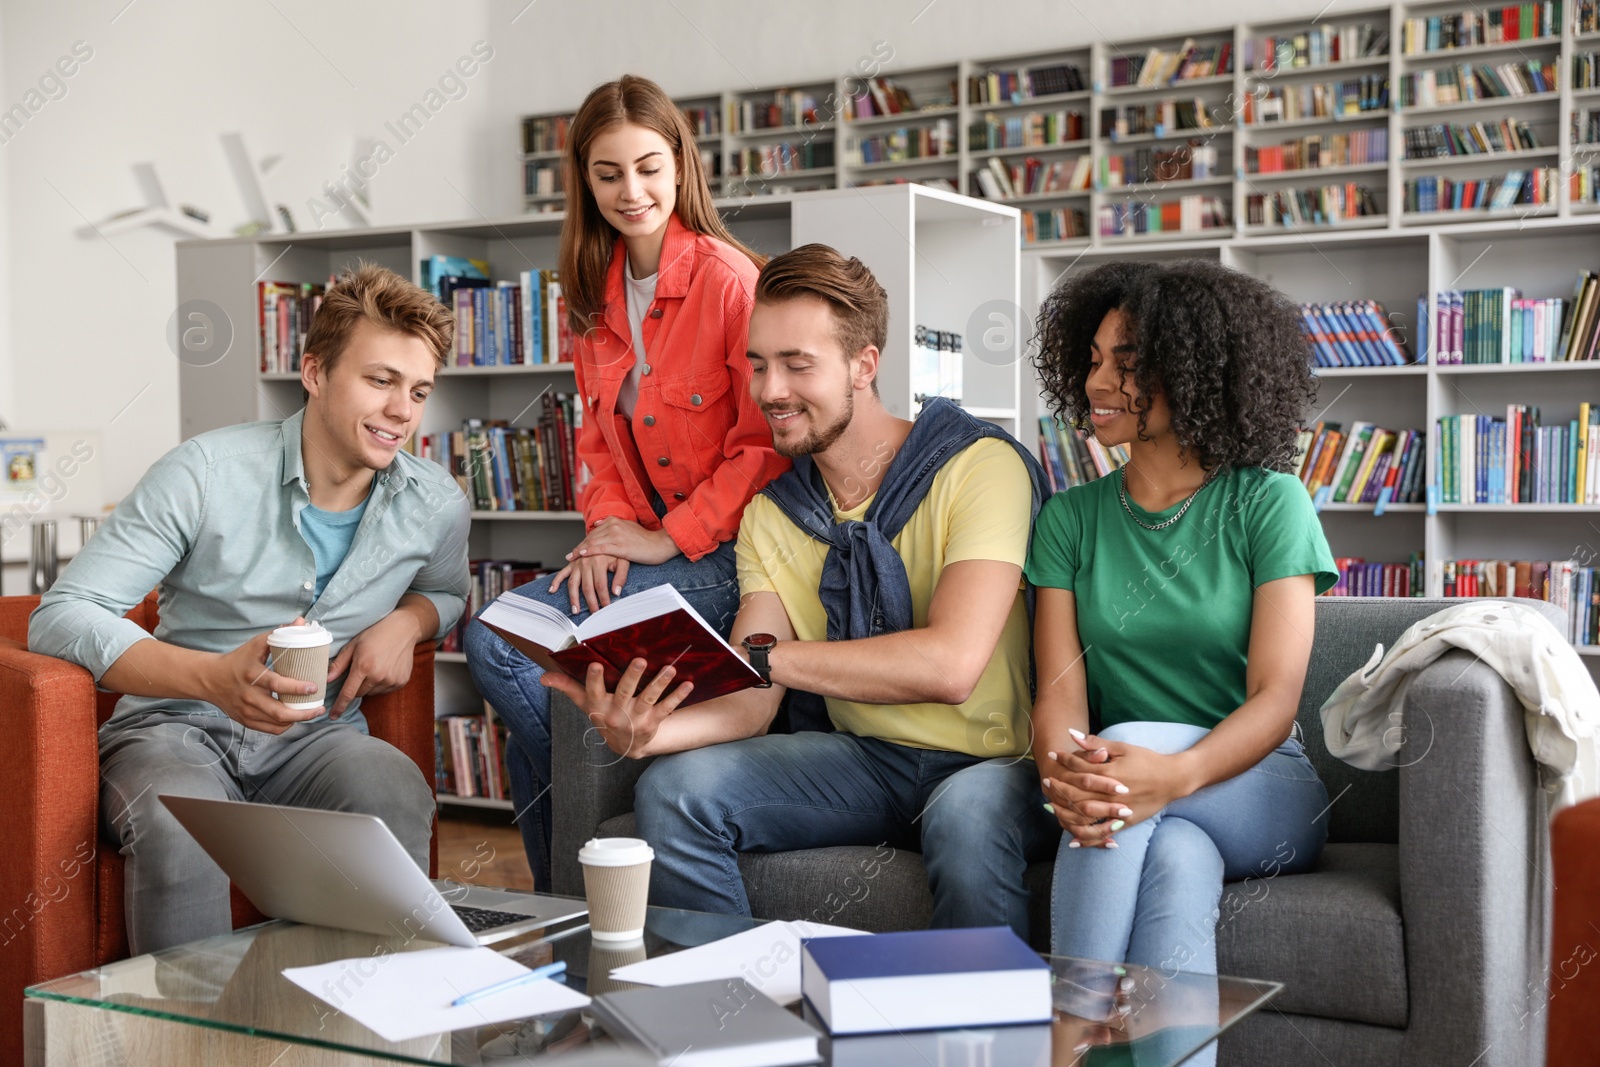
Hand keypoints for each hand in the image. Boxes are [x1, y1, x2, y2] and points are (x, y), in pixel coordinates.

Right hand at [201, 617, 324, 733]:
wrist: (210, 679)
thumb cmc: (238, 659)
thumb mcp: (255, 644)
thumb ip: (278, 634)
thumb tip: (301, 622)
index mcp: (252, 675)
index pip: (277, 685)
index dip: (297, 688)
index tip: (314, 687)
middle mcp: (248, 695)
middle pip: (278, 712)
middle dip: (303, 713)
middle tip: (319, 707)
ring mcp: (246, 711)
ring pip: (276, 723)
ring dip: (297, 720)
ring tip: (312, 712)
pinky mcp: (245, 720)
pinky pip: (269, 730)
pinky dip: (284, 726)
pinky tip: (294, 719)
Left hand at [325, 610, 422, 716]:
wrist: (403, 629)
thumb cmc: (375, 634)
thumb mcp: (353, 645)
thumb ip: (339, 664)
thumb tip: (327, 679)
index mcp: (363, 667)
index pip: (348, 693)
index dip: (339, 706)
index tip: (333, 716)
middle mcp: (378, 676)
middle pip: (360, 693)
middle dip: (357, 686)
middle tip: (361, 670)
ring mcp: (391, 680)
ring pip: (372, 692)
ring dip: (370, 685)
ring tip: (375, 666)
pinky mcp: (401, 682)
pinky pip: (385, 690)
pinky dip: (382, 683)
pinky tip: (385, 668)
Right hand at [540, 657, 693, 757]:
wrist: (626, 745)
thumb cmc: (603, 715)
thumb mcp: (585, 704)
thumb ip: (567, 687)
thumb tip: (543, 677)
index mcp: (599, 705)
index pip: (593, 690)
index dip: (594, 679)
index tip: (596, 663)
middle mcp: (617, 712)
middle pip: (624, 692)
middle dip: (632, 676)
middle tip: (640, 660)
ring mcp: (637, 718)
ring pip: (649, 698)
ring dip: (660, 683)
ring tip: (670, 668)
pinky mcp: (654, 721)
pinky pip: (667, 707)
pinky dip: (679, 696)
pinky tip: (689, 684)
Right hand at [546, 552, 625, 613]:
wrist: (605, 536)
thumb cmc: (615, 550)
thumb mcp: (623, 560)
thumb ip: (621, 576)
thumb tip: (617, 592)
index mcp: (598, 561)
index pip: (601, 585)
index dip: (603, 598)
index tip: (606, 608)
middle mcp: (585, 562)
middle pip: (587, 587)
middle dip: (590, 603)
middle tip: (594, 613)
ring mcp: (577, 563)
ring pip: (573, 584)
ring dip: (573, 598)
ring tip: (575, 610)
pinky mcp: (572, 564)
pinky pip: (562, 573)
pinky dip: (556, 582)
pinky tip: (552, 590)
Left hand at [571, 519, 679, 567]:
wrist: (660, 544)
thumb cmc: (646, 539)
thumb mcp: (628, 527)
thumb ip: (613, 524)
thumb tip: (598, 523)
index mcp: (615, 520)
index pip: (594, 532)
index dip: (584, 541)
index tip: (576, 549)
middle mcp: (614, 525)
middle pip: (591, 537)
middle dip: (579, 547)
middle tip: (569, 556)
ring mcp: (617, 535)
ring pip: (593, 542)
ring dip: (581, 551)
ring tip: (571, 558)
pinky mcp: (621, 546)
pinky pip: (601, 548)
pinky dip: (590, 552)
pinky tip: (582, 556)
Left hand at [1048, 729, 1195, 845]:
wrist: (1173, 779)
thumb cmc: (1148, 760)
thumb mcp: (1123, 748)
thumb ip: (1096, 744)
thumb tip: (1072, 735)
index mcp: (1110, 773)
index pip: (1079, 768)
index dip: (1063, 760)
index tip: (1052, 755)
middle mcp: (1111, 793)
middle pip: (1077, 793)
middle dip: (1059, 787)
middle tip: (1046, 781)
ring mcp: (1118, 809)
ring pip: (1086, 815)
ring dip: (1066, 811)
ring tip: (1052, 806)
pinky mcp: (1125, 822)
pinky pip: (1103, 832)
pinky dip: (1087, 838)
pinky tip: (1073, 840)